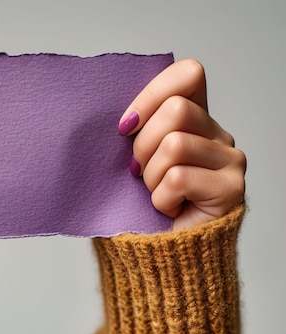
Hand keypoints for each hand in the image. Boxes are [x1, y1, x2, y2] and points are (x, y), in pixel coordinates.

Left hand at [118, 59, 245, 229]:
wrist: (156, 257)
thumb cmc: (138, 207)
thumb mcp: (128, 160)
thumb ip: (132, 130)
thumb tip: (105, 109)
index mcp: (193, 119)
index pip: (188, 74)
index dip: (151, 94)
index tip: (125, 126)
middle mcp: (217, 134)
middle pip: (176, 110)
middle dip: (143, 145)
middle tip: (139, 173)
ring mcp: (229, 160)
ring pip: (175, 144)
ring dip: (151, 177)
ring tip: (156, 194)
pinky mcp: (231, 188)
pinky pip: (179, 178)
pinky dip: (161, 199)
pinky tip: (170, 209)